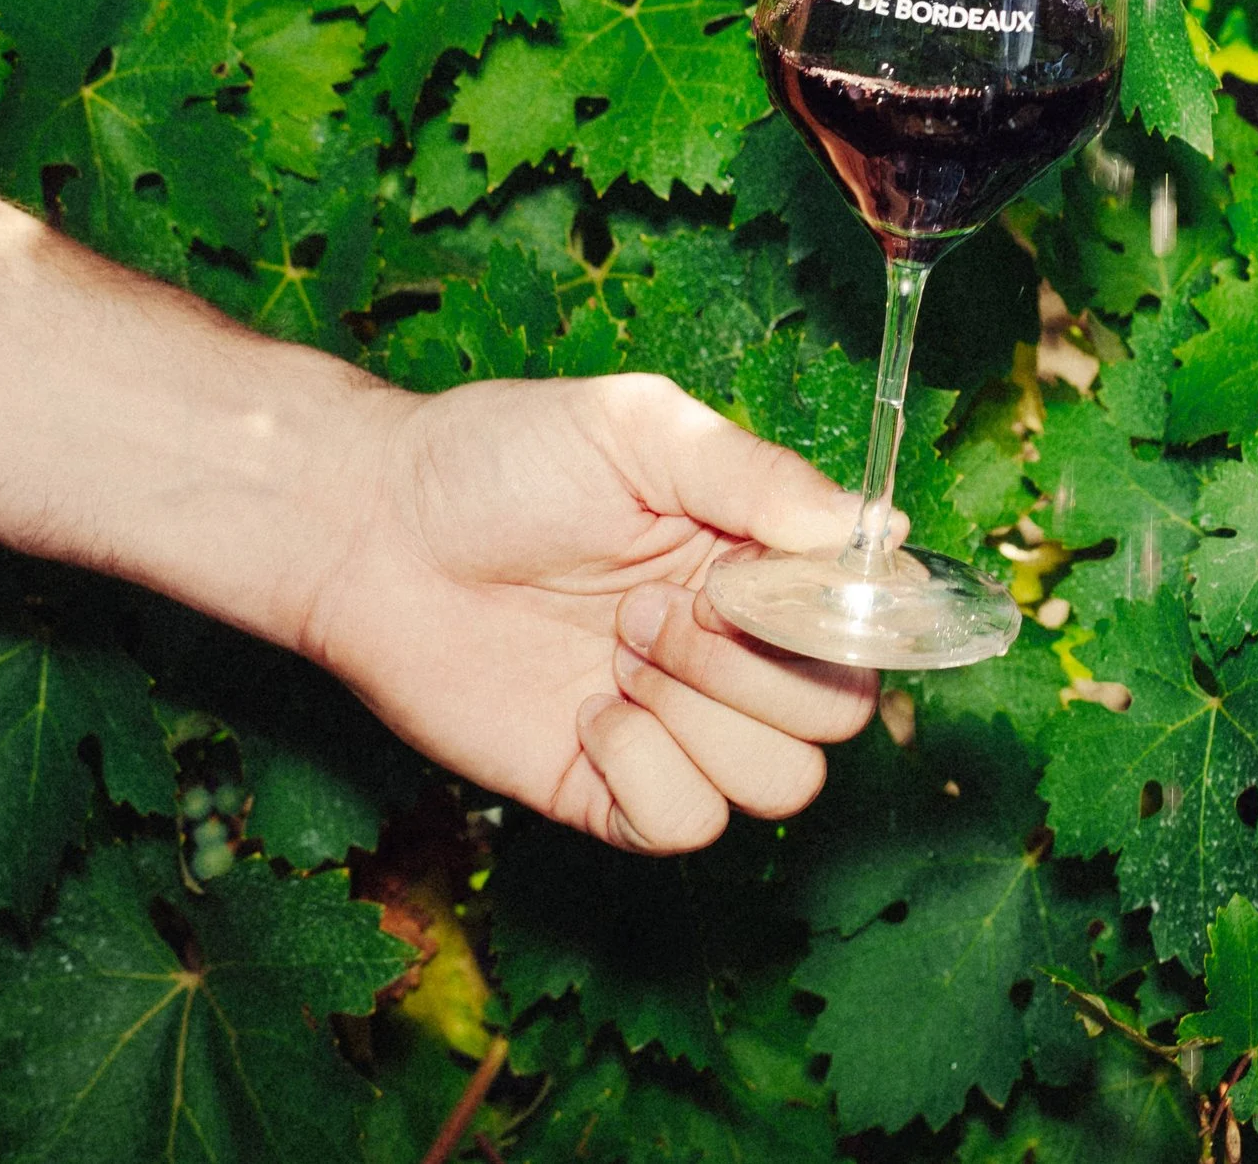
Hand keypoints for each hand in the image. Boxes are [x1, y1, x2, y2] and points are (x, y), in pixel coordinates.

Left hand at [296, 370, 876, 852]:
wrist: (373, 533)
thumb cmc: (501, 457)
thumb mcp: (639, 430)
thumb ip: (758, 479)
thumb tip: (885, 528)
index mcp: (753, 556)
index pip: (868, 621)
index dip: (846, 620)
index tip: (768, 586)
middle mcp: (730, 646)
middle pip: (838, 715)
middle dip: (756, 667)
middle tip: (655, 609)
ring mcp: (673, 723)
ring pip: (780, 786)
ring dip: (706, 721)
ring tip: (621, 656)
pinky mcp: (608, 790)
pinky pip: (687, 827)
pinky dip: (650, 776)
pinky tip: (590, 716)